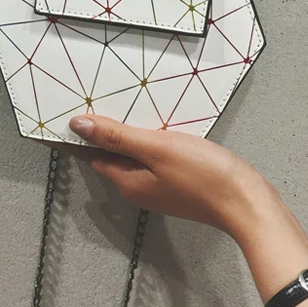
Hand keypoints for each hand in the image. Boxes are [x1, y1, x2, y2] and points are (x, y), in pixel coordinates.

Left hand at [64, 114, 270, 239]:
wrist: (246, 202)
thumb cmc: (203, 174)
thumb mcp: (156, 148)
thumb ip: (117, 136)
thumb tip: (78, 125)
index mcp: (126, 180)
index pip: (90, 154)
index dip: (75, 136)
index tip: (61, 117)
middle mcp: (136, 187)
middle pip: (109, 156)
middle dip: (97, 134)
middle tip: (86, 104)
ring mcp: (156, 187)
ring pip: (129, 157)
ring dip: (121, 137)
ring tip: (114, 110)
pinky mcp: (175, 182)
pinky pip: (149, 159)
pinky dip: (143, 142)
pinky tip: (151, 128)